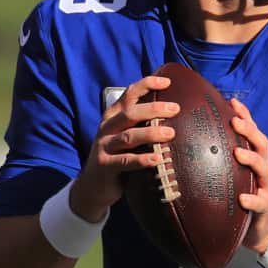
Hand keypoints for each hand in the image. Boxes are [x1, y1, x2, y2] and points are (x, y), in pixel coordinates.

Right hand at [70, 75, 179, 221]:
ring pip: (129, 136)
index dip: (147, 85)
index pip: (129, 94)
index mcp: (113, 116)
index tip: (167, 82)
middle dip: (154, 109)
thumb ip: (142, 123)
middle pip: (130, 113)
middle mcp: (107, 128)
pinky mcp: (105, 166)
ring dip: (151, 133)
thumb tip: (174, 111)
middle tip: (175, 109)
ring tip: (170, 134)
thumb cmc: (118, 155)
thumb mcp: (125, 135)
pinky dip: (142, 159)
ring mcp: (104, 146)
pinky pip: (125, 161)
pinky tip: (157, 159)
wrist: (92, 185)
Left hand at [231, 98, 267, 254]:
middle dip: (249, 130)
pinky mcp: (265, 208)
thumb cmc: (241, 197)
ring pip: (264, 168)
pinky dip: (252, 199)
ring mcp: (266, 187)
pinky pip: (260, 202)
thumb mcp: (232, 176)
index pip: (252, 132)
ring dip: (252, 159)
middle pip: (261, 144)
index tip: (232, 101)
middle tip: (235, 121)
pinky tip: (243, 199)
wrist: (262, 229)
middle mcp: (263, 169)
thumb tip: (191, 144)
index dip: (245, 115)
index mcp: (254, 159)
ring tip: (238, 153)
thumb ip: (220, 160)